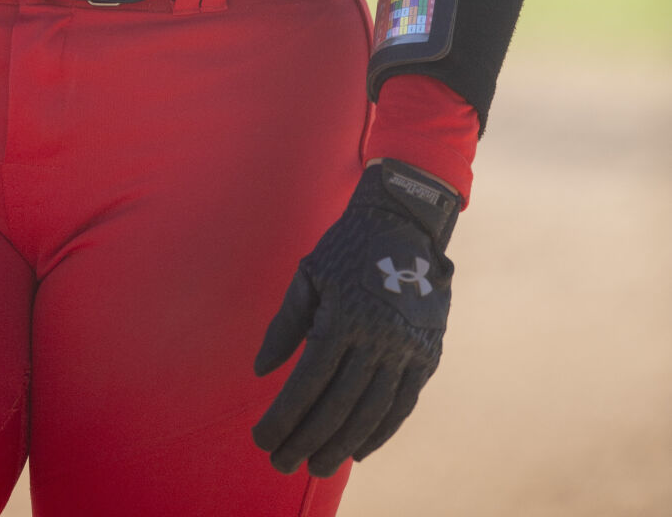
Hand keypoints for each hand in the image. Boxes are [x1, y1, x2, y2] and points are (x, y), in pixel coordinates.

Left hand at [252, 159, 460, 476]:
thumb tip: (261, 372)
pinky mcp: (426, 354)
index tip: (261, 440)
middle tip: (282, 463)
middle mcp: (377, 337)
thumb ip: (285, 326)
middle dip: (306, 439)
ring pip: (370, 411)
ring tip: (316, 466)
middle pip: (337, 405)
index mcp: (343, 316)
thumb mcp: (309, 274)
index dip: (284, 417)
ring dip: (341, 444)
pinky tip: (357, 449)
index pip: (308, 382)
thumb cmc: (346, 247)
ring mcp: (406, 348)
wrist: (404, 222)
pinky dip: (380, 431)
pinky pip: (402, 404)